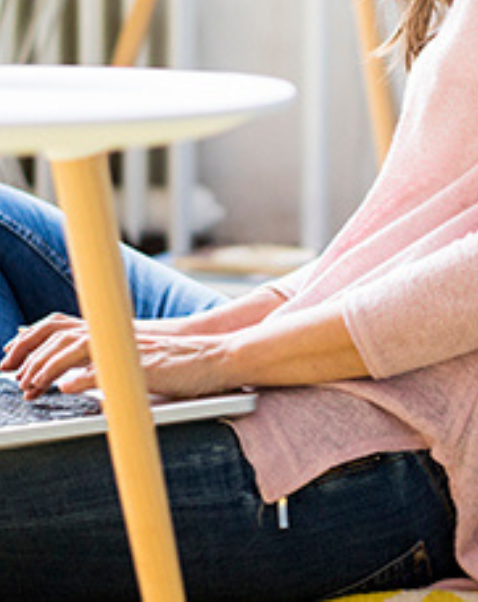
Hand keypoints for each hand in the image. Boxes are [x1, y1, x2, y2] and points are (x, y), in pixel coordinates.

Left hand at [2, 312, 237, 399]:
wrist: (221, 356)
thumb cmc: (183, 361)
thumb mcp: (141, 354)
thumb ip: (109, 359)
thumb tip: (70, 377)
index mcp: (117, 332)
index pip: (64, 325)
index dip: (32, 337)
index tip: (9, 354)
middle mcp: (121, 335)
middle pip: (63, 334)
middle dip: (30, 354)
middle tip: (12, 376)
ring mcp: (132, 350)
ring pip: (78, 348)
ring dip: (49, 368)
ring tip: (31, 386)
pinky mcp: (146, 367)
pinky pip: (110, 369)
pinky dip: (84, 376)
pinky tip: (66, 387)